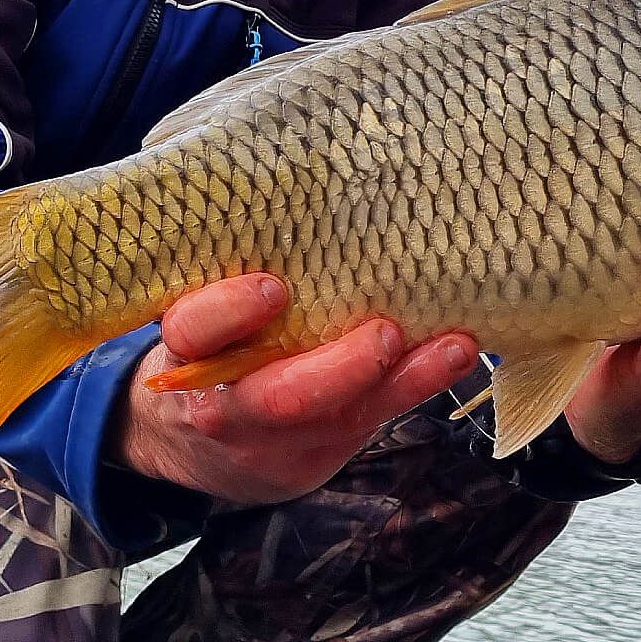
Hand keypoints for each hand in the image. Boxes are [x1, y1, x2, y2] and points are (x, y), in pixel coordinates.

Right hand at [111, 273, 478, 504]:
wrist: (198, 448)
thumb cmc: (205, 350)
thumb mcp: (191, 319)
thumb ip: (223, 281)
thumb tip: (276, 188)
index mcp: (184, 355)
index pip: (192, 333)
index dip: (227, 312)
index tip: (272, 286)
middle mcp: (227, 405)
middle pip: (279, 397)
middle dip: (338, 368)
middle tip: (384, 330)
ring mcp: (276, 440)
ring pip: (341, 416)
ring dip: (404, 379)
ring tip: (453, 345)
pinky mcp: (319, 453)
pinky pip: (373, 422)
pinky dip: (418, 385)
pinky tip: (456, 354)